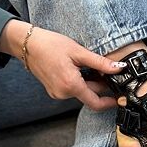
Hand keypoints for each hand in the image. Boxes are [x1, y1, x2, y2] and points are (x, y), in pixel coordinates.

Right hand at [0, 19, 123, 110]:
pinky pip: (72, 89)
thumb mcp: (78, 51)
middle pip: (89, 95)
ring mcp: (57, 93)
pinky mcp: (53, 90)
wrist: (27, 44)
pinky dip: (79, 82)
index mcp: (71, 85)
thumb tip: (119, 68)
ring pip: (81, 92)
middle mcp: (63, 93)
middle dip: (100, 85)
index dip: (109, 102)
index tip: (118, 98)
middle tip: (106, 71)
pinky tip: (79, 69)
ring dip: (89, 82)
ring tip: (90, 66)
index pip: (95, 103)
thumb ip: (100, 63)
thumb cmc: (50, 45)